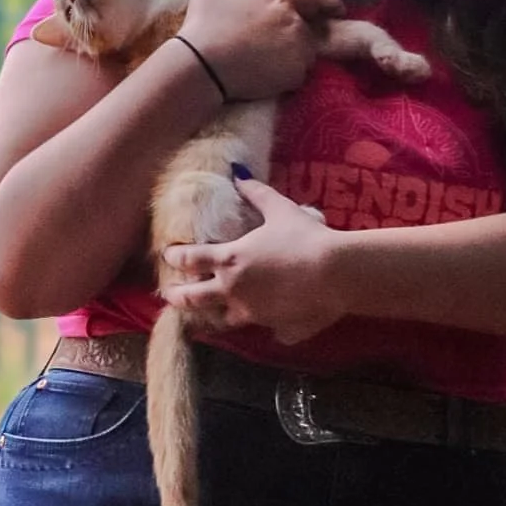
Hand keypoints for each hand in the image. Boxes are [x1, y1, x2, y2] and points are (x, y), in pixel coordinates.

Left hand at [160, 176, 348, 343]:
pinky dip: (271, 327)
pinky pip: (270, 331)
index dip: (175, 257)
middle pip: (194, 299)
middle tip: (169, 296)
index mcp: (231, 260)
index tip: (168, 256)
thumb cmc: (305, 237)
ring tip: (214, 315)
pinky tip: (276, 325)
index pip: (191, 259)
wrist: (336, 272)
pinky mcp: (276, 329)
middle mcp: (235, 290)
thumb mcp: (280, 209)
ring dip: (218, 316)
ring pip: (226, 320)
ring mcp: (254, 314)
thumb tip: (238, 173)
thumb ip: (256, 193)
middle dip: (177, 297)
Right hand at [177, 0, 341, 101]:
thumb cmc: (204, 26)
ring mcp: (297, 51)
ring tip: (267, 63)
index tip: (337, 8)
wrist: (202, 66)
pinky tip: (265, 77)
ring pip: (305, 54)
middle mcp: (295, 23)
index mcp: (280, 0)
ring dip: (292, 56)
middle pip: (306, 30)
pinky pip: (297, 75)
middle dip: (296, 36)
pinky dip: (286, 76)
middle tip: (276, 46)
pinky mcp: (295, 76)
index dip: (325, 2)